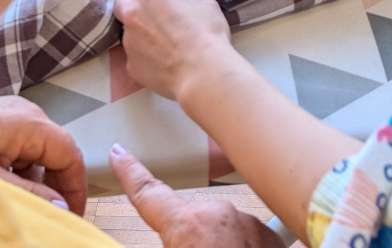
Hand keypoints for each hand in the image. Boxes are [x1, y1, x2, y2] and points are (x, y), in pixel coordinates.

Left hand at [0, 95, 85, 213]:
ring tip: (24, 203)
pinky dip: (21, 171)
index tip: (72, 212)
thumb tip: (60, 206)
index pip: (69, 154)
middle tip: (51, 213)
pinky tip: (7, 186)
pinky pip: (23, 149)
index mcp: (29, 123)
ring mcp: (15, 117)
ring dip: (37, 180)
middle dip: (57, 185)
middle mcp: (28, 115)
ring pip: (40, 154)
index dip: (75, 186)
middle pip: (57, 154)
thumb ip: (27, 192)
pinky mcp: (2, 122)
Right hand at [111, 144, 283, 247]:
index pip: (149, 193)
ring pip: (224, 232)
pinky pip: (249, 239)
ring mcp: (248, 222)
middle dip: (192, 242)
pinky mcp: (271, 235)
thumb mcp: (177, 247)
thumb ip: (173, 238)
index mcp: (186, 226)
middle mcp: (218, 214)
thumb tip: (176, 233)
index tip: (120, 153)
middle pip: (193, 223)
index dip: (131, 172)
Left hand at [115, 0, 238, 103]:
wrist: (201, 72)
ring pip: (129, 34)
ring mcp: (128, 41)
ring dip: (141, 37)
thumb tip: (188, 10)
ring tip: (163, 48)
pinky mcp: (130, 65)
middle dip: (133, 8)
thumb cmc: (207, 32)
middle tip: (153, 18)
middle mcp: (132, 13)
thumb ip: (188, 3)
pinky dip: (146, 60)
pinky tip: (163, 66)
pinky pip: (136, 59)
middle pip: (122, 4)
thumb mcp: (207, 6)